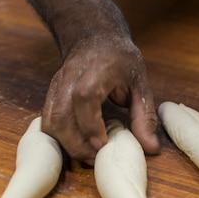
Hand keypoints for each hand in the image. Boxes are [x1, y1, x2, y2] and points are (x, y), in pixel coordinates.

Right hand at [41, 38, 159, 164]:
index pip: (84, 99)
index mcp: (95, 72)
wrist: (95, 38)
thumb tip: (151, 148)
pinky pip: (47, 121)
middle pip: (60, 115)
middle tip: (97, 159)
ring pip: (49, 121)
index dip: (91, 125)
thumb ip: (144, 117)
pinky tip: (78, 145)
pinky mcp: (50, 95)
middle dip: (77, 144)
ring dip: (67, 144)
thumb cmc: (120, 60)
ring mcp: (56, 86)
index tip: (103, 146)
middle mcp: (70, 79)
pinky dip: (60, 138)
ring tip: (89, 156)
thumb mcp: (140, 84)